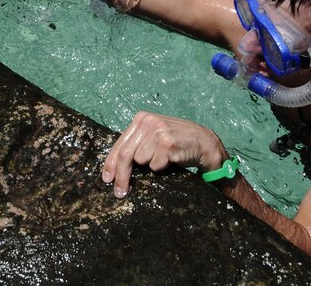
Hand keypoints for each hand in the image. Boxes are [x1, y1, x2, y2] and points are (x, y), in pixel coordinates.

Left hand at [102, 111, 228, 197]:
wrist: (203, 141)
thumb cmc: (176, 142)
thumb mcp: (153, 136)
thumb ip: (136, 143)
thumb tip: (115, 166)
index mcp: (141, 118)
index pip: (119, 144)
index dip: (111, 164)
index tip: (107, 179)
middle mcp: (148, 121)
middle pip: (126, 154)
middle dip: (122, 176)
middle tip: (120, 192)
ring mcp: (158, 131)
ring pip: (141, 161)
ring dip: (151, 165)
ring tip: (164, 157)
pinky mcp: (168, 142)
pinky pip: (156, 165)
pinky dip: (162, 167)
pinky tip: (172, 158)